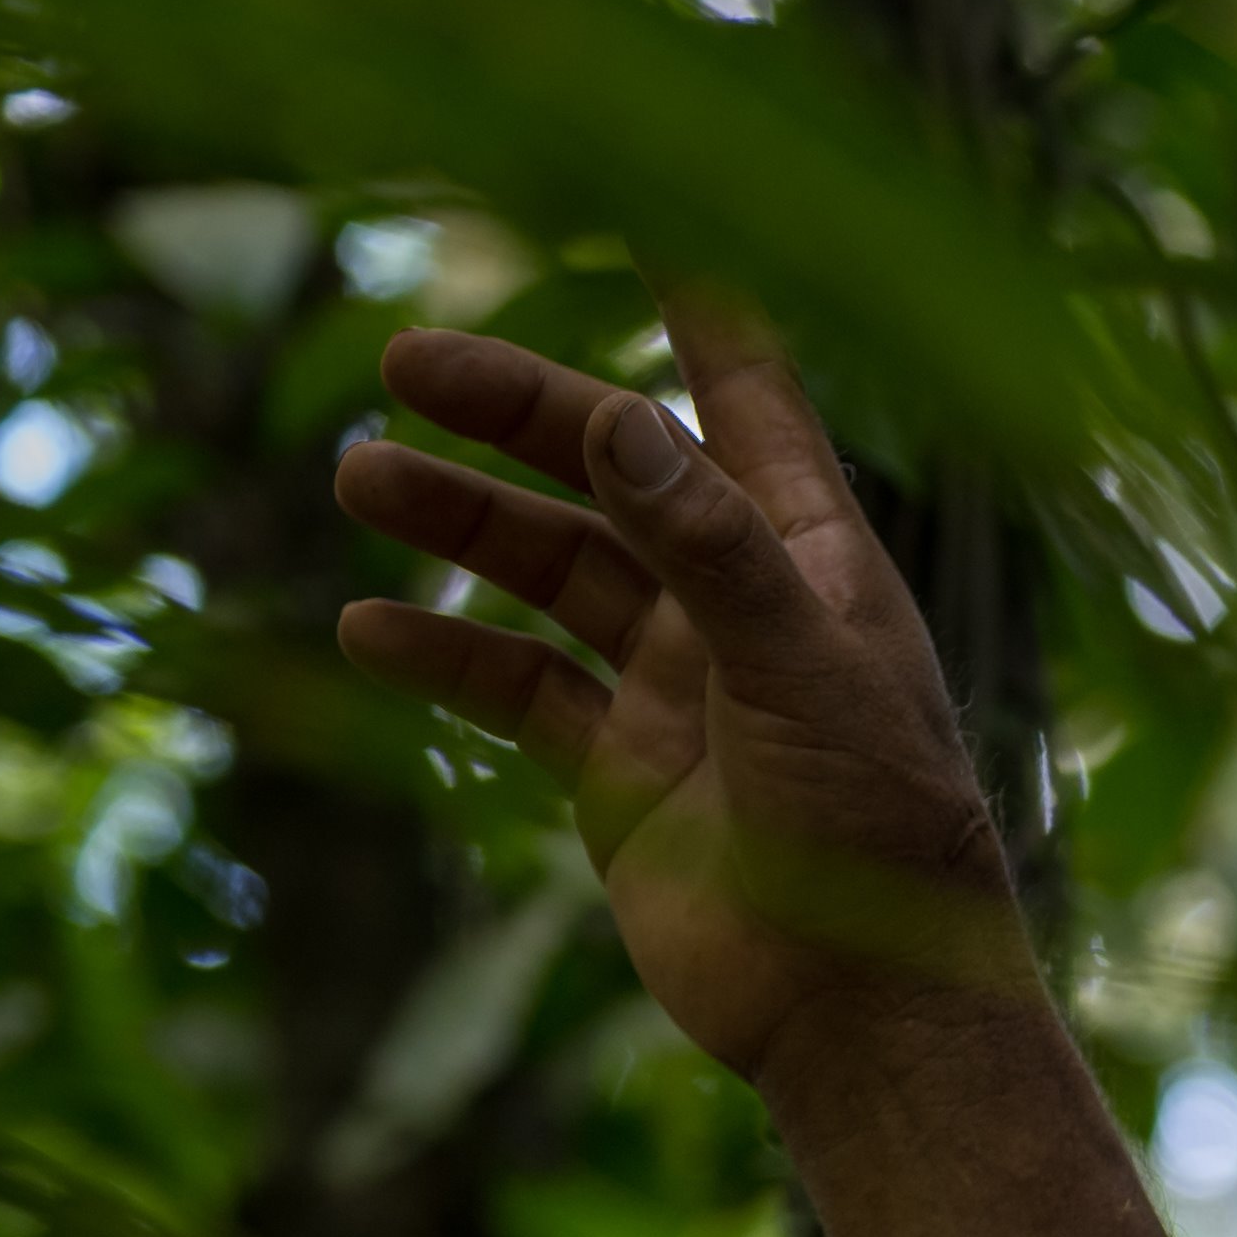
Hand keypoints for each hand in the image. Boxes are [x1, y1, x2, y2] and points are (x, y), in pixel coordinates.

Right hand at [331, 297, 1034, 1096]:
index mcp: (814, 560)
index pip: (749, 404)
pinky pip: (515, 688)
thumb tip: (620, 417)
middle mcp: (739, 605)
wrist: (863, 1017)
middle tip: (401, 360)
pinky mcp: (619, 774)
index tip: (638, 220)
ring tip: (356, 474)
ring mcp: (674, 686)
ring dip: (457, 521)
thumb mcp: (803, 671)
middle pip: (610, 472)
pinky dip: (444, 653)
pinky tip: (368, 627)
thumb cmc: (879, 836)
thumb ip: (713, 548)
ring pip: (546, 570)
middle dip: (513, 413)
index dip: (698, 314)